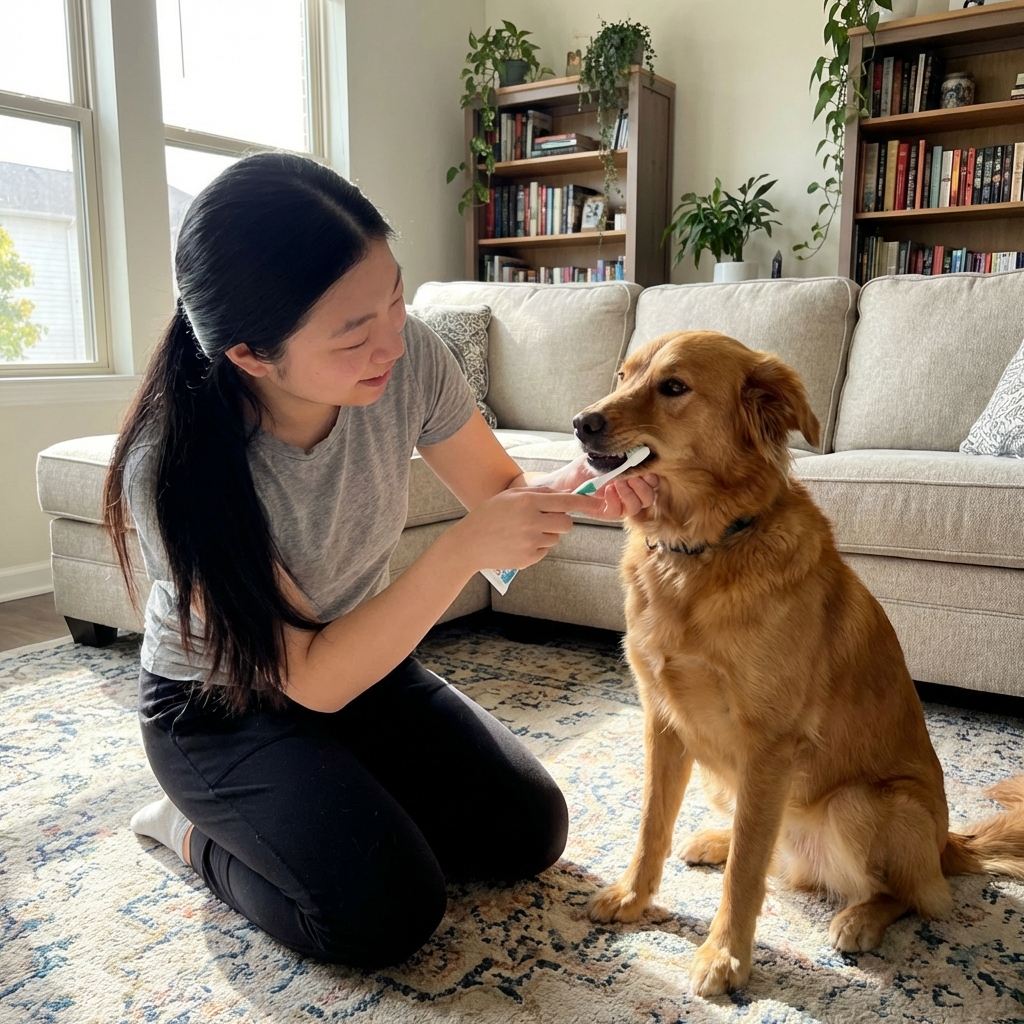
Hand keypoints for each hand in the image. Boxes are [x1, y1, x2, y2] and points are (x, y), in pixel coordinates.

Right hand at [452, 486, 605, 571]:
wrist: (469, 544)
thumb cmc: (488, 516)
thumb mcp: (510, 496)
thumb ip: (537, 494)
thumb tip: (563, 495)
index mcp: (527, 503)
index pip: (566, 502)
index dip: (586, 503)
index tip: (600, 504)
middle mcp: (532, 522)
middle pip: (566, 523)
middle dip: (560, 521)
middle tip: (543, 519)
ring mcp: (531, 542)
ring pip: (556, 537)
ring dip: (546, 534)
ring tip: (523, 531)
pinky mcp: (529, 558)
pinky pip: (545, 550)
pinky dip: (536, 546)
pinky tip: (518, 543)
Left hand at [533, 454, 658, 520]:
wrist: (563, 479)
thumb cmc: (584, 467)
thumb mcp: (605, 456)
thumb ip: (623, 456)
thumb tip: (638, 451)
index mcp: (632, 479)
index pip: (653, 481)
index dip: (652, 476)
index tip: (644, 468)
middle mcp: (628, 493)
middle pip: (649, 497)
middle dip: (643, 486)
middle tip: (631, 477)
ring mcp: (618, 504)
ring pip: (638, 506)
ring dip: (630, 493)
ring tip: (617, 482)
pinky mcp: (606, 513)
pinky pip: (618, 512)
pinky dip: (615, 500)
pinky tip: (607, 490)